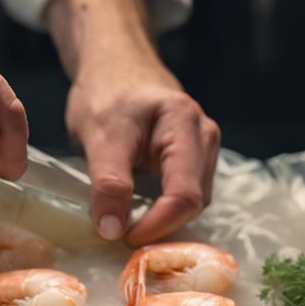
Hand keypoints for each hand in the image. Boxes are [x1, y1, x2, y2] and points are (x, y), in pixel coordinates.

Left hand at [48, 0, 218, 245]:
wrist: (116, 65)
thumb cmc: (106, 93)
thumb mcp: (99, 135)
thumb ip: (108, 182)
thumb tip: (111, 231)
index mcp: (185, 126)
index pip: (184, 193)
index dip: (157, 225)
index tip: (123, 239)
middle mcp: (205, 136)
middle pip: (195, 200)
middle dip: (162, 226)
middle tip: (123, 239)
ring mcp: (205, 147)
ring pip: (194, 200)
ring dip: (165, 219)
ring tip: (130, 227)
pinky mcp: (196, 157)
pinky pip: (187, 192)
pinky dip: (165, 209)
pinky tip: (142, 214)